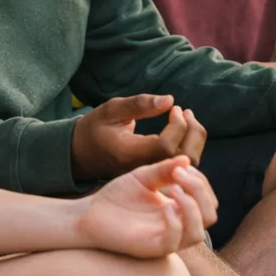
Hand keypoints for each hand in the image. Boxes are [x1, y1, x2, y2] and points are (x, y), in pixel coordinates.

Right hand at [70, 95, 206, 180]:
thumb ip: (140, 104)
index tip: (175, 108)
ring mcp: (151, 175)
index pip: (165, 146)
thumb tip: (170, 100)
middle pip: (184, 160)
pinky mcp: (156, 175)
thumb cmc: (95, 129)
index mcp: (130, 155)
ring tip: (186, 117)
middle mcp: (143, 170)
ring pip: (187, 165)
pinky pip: (181, 165)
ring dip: (194, 139)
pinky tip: (182, 129)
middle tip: (187, 112)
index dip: (177, 126)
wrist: (81, 155)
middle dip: (194, 133)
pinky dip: (188, 146)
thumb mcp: (112, 110)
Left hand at [73, 157, 217, 257]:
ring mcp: (166, 239)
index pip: (207, 200)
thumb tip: (187, 160)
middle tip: (178, 175)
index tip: (181, 166)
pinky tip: (163, 205)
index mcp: (179, 210)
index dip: (201, 182)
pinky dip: (174, 221)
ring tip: (173, 188)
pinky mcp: (151, 248)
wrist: (90, 212)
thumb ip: (164, 170)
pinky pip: (174, 241)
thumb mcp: (143, 177)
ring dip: (191, 207)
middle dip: (200, 191)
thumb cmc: (117, 197)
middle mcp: (178, 226)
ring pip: (199, 233)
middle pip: (210, 215)